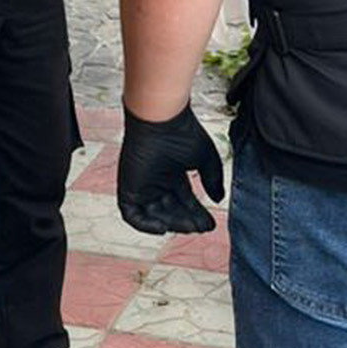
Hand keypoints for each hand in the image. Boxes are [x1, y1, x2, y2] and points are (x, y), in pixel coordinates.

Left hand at [118, 102, 224, 234]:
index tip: (210, 224)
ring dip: (172, 224)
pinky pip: (133, 215)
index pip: (184, 200)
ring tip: (190, 227)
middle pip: (171, 210)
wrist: (160, 120)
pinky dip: (146, 225)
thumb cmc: (182, 132)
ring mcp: (141, 185)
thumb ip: (212, 180)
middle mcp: (156, 180)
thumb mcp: (206, 159)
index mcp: (172, 172)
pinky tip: (164, 228)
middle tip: (201, 227)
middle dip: (187, 220)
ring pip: (156, 215)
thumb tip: (219, 200)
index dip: (197, 213)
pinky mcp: (127, 188)